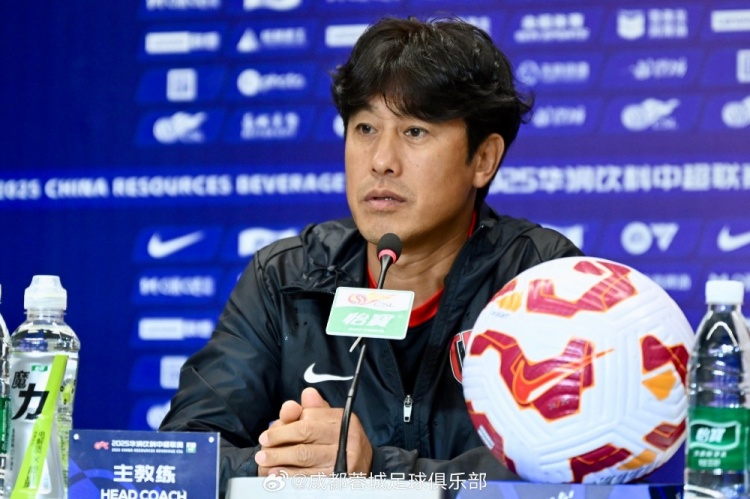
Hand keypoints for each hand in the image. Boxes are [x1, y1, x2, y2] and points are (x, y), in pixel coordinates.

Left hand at [256, 387, 372, 476]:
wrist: (365, 465)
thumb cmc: (340, 439)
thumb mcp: (330, 421)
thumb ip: (314, 409)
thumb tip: (306, 393)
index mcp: (342, 419)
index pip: (309, 418)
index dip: (285, 426)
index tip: (268, 434)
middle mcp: (346, 437)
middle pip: (305, 434)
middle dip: (279, 439)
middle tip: (262, 445)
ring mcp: (343, 459)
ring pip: (304, 456)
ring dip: (280, 458)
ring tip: (263, 461)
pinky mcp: (338, 477)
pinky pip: (309, 476)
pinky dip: (290, 475)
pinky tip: (276, 475)